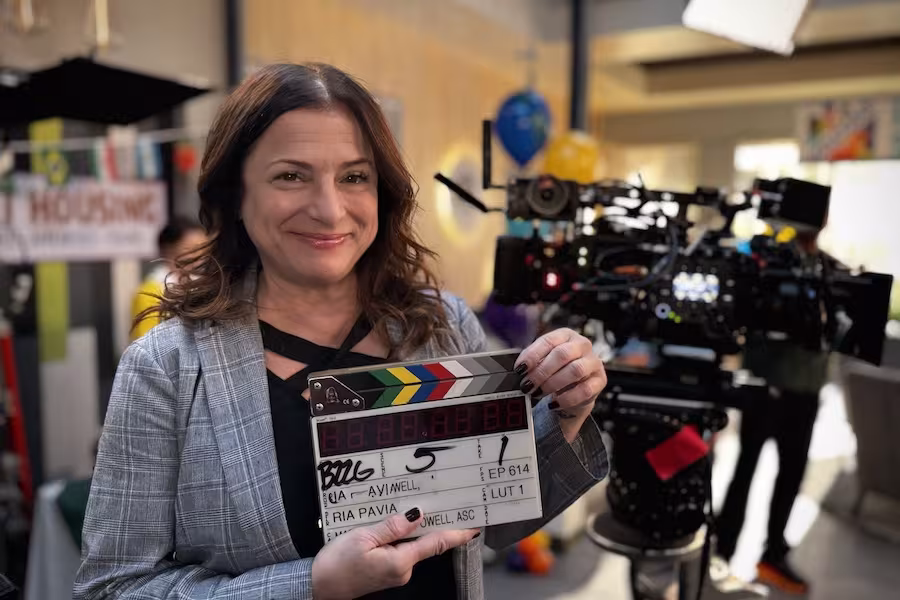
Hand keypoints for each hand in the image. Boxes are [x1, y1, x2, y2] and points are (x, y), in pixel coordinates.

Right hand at [311, 507, 477, 598]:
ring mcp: (396, 572)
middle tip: (447, 501)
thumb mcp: (363, 538)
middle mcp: (403, 569)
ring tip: (420, 505)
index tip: (475, 524)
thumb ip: (392, 527)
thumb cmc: (337, 564)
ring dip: (416, 527)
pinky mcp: (386, 570)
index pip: (436, 544)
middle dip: (435, 523)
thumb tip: (418, 514)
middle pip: (426, 542)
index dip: (457, 534)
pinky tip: (398, 522)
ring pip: (413, 544)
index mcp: (401, 562)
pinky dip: (403, 535)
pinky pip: (401, 549)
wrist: (317, 586)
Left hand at [515, 328, 606, 441]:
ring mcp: (593, 362)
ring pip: (575, 370)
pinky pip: (585, 390)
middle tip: (528, 385)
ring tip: (539, 393)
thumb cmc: (556, 369)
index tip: (520, 369)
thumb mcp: (543, 361)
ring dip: (553, 383)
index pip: (548, 341)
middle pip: (562, 354)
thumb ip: (532, 362)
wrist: (574, 387)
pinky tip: (554, 403)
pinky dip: (567, 398)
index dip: (532, 355)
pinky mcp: (600, 381)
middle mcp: (582, 345)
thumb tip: (518, 371)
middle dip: (542, 371)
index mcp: (565, 334)